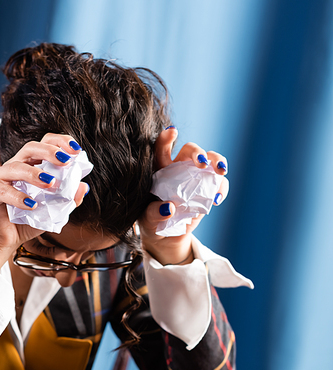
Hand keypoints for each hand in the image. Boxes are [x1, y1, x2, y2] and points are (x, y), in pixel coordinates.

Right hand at [0, 134, 87, 270]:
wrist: (5, 241)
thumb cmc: (26, 222)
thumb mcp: (53, 212)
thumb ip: (68, 200)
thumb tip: (84, 186)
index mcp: (29, 165)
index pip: (44, 144)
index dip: (60, 142)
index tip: (76, 151)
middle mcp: (13, 166)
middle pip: (30, 148)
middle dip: (49, 152)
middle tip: (65, 161)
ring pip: (16, 167)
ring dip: (35, 174)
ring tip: (51, 184)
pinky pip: (3, 190)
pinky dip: (18, 197)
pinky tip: (32, 205)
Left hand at [138, 127, 228, 264]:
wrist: (165, 236)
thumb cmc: (152, 222)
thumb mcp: (147, 220)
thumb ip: (154, 213)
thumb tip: (169, 208)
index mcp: (159, 169)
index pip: (161, 148)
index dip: (166, 138)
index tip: (172, 132)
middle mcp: (179, 167)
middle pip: (190, 150)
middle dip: (198, 152)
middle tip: (201, 162)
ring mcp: (196, 177)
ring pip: (211, 159)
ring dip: (217, 162)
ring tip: (220, 172)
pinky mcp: (208, 190)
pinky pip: (220, 184)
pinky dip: (221, 188)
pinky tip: (216, 199)